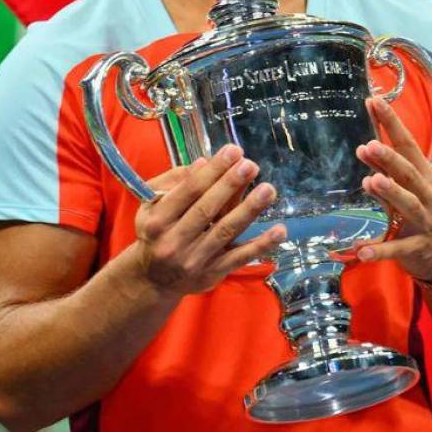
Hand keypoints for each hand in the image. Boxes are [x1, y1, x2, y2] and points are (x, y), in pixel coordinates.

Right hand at [131, 145, 285, 294]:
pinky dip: (262, 244)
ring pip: (226, 231)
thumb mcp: (151, 206)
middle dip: (230, 184)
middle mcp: (174, 241)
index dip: (212, 170)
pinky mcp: (213, 273)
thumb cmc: (156, 233)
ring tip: (268, 189)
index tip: (232, 151)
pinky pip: (240, 257)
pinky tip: (279, 230)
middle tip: (250, 164)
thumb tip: (204, 163)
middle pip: (206, 209)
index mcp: (157, 220)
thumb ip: (175, 182)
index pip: (188, 191)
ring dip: (249, 209)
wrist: (153, 280)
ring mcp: (195, 259)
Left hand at [354, 97, 431, 283]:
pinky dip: (380, 250)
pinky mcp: (418, 247)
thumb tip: (363, 148)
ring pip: (408, 205)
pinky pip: (398, 248)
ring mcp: (425, 221)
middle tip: (369, 145)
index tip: (374, 102)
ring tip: (371, 182)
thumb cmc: (421, 212)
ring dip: (390, 193)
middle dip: (390, 159)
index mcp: (424, 175)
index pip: (407, 145)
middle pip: (408, 173)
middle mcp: (427, 194)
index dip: (392, 123)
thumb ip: (384, 171)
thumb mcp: (405, 189)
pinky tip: (361, 250)